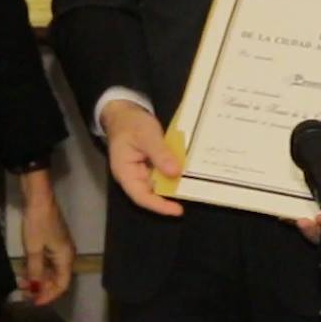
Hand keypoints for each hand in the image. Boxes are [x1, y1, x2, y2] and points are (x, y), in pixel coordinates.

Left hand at [17, 172, 75, 305]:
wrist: (39, 198)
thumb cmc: (38, 224)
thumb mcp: (34, 249)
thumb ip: (35, 271)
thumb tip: (35, 288)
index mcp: (66, 257)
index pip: (62, 285)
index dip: (48, 295)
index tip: (32, 301)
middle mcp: (66, 255)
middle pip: (57, 279)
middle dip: (41, 288)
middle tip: (23, 292)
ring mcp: (59, 248)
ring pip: (51, 271)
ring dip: (37, 278)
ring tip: (21, 282)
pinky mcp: (52, 242)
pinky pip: (47, 262)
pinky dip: (37, 268)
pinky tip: (24, 271)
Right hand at [99, 101, 183, 216]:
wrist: (125, 111)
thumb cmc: (131, 123)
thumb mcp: (146, 135)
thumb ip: (160, 154)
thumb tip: (175, 172)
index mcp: (126, 173)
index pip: (141, 197)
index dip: (159, 206)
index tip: (177, 210)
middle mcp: (134, 176)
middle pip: (152, 192)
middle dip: (171, 195)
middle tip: (193, 194)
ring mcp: (143, 170)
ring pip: (160, 183)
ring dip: (175, 183)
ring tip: (194, 184)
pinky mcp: (151, 164)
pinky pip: (163, 172)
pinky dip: (174, 171)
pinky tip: (188, 170)